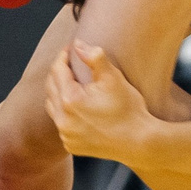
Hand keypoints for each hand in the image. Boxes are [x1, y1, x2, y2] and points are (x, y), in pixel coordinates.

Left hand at [43, 39, 155, 162]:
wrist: (139, 141)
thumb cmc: (128, 109)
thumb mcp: (113, 78)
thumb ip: (94, 57)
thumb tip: (77, 45)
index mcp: (70, 100)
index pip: (57, 70)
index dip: (63, 56)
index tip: (70, 49)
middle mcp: (63, 119)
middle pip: (51, 87)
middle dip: (59, 72)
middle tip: (70, 62)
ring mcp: (66, 134)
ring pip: (52, 106)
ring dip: (58, 92)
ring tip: (72, 83)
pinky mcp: (71, 145)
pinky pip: (61, 123)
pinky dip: (64, 112)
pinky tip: (77, 106)